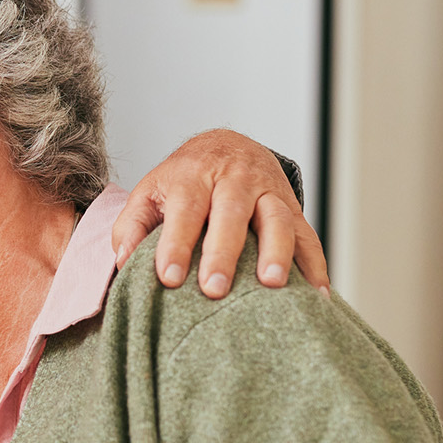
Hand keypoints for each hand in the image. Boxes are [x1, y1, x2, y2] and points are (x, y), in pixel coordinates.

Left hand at [111, 129, 329, 299]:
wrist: (226, 146)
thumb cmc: (183, 181)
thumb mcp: (150, 193)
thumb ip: (133, 227)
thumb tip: (124, 264)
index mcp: (194, 176)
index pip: (184, 209)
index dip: (176, 243)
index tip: (169, 278)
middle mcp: (234, 179)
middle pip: (231, 212)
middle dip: (223, 251)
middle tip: (214, 289)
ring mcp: (268, 191)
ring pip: (277, 218)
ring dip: (278, 252)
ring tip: (273, 284)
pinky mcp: (292, 207)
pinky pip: (308, 236)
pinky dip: (315, 265)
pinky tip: (317, 296)